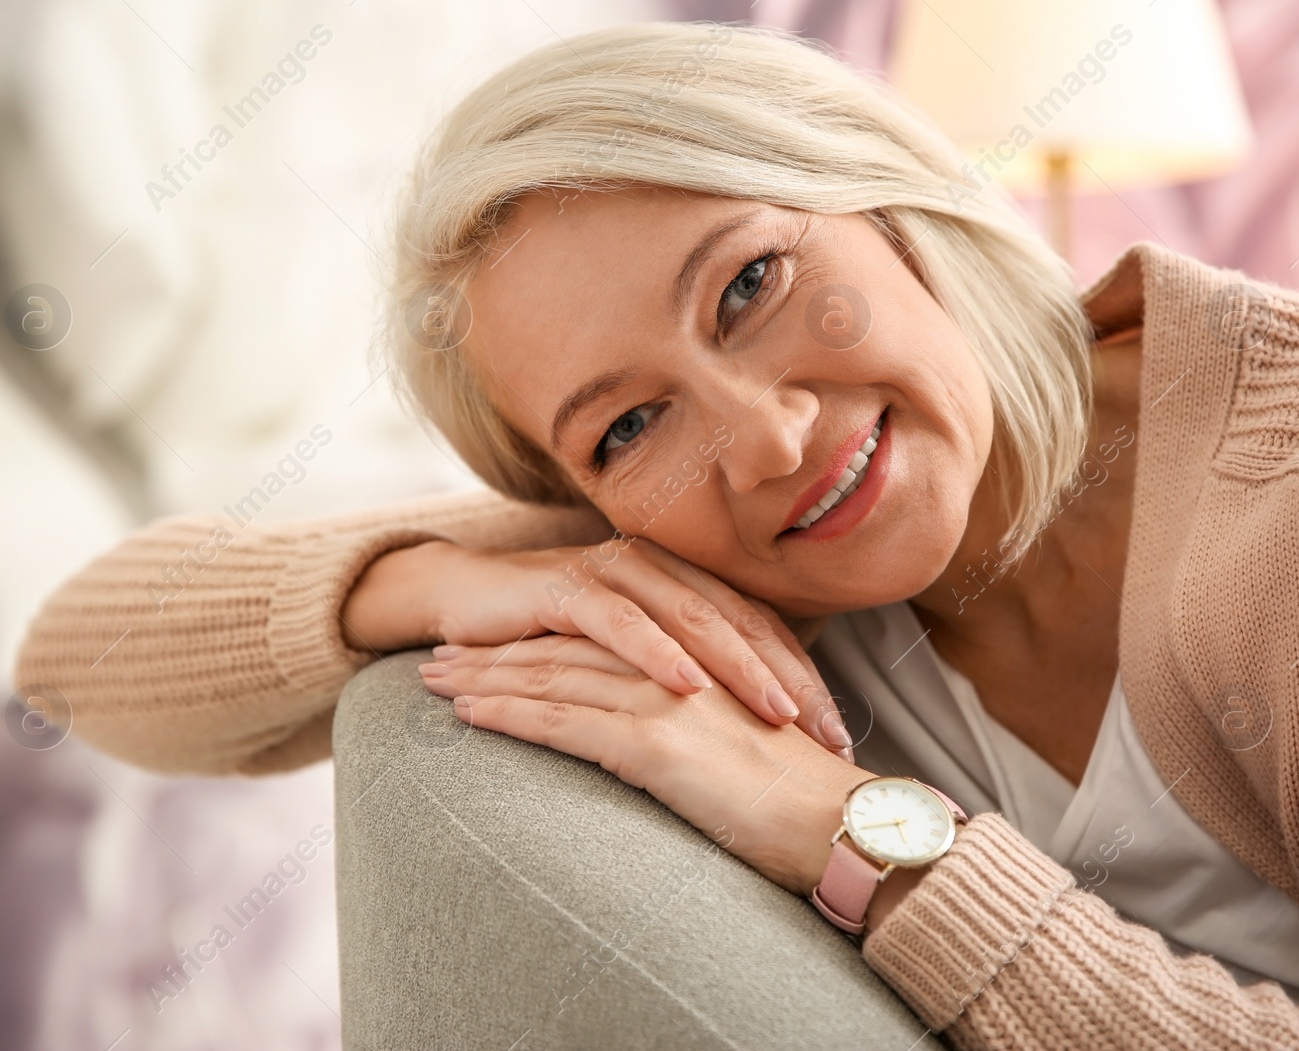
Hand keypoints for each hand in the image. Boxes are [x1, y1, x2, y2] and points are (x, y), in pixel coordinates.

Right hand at [345, 536, 853, 759]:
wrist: (459, 602)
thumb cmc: (549, 638)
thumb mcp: (626, 656)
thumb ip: (682, 669)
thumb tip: (751, 723)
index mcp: (681, 581)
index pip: (759, 627)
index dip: (804, 676)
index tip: (839, 731)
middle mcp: (656, 568)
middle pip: (741, 622)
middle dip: (790, 679)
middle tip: (829, 731)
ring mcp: (612, 572)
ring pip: (691, 619)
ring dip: (738, 668)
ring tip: (778, 713)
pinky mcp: (566, 588)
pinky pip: (620, 624)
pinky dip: (656, 655)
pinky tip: (686, 687)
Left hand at [418, 633, 874, 895]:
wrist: (843, 826)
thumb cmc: (806, 800)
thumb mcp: (749, 746)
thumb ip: (705, 726)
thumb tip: (673, 740)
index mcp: (701, 661)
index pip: (603, 640)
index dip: (544, 639)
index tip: (497, 642)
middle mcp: (679, 667)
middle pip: (568, 648)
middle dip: (499, 649)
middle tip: (443, 651)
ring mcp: (665, 700)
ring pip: (555, 676)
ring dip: (486, 675)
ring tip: (435, 676)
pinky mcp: (655, 743)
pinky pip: (564, 722)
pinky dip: (510, 713)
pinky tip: (468, 713)